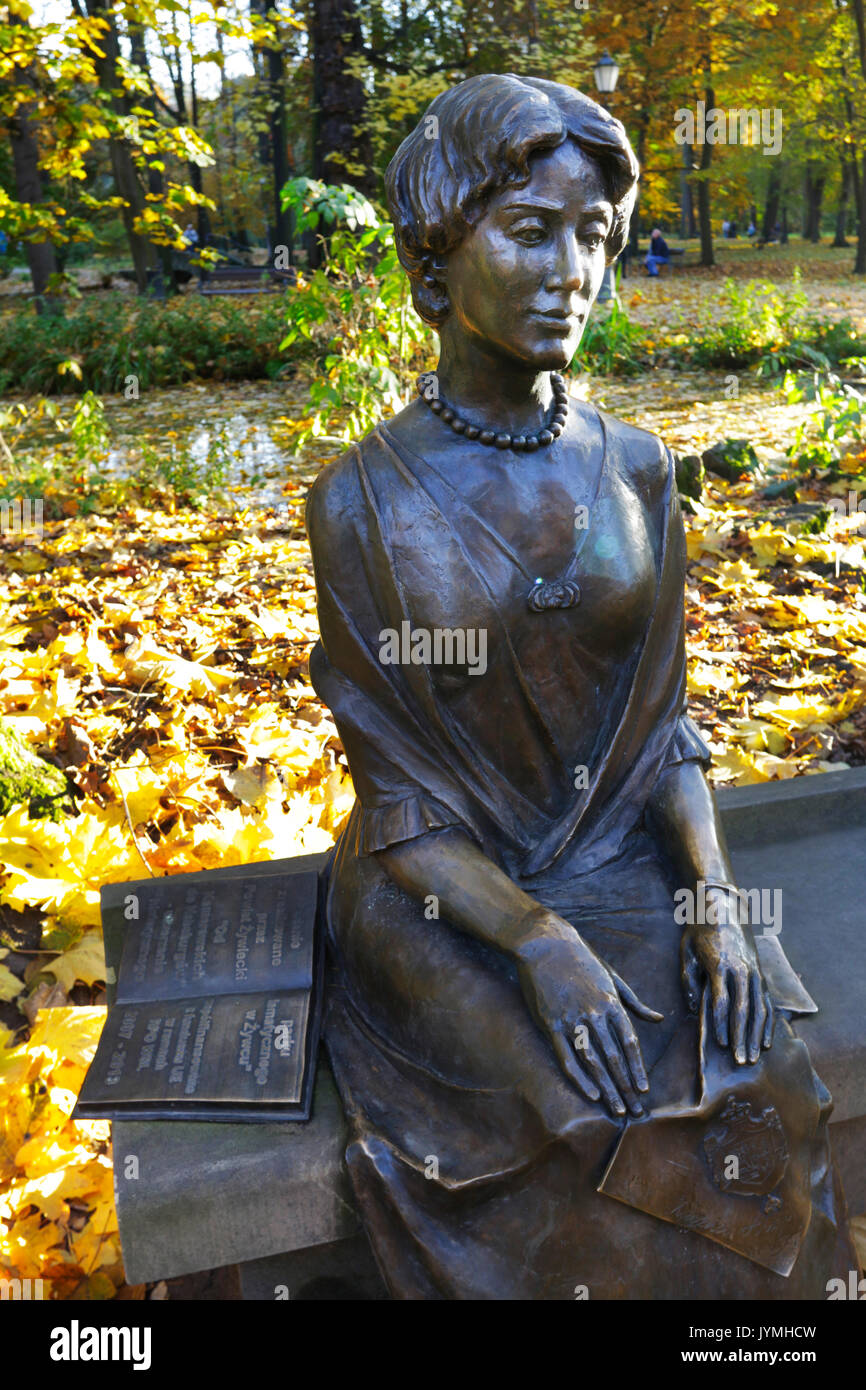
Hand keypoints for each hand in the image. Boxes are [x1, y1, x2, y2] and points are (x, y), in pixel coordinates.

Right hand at [514, 911, 663, 1118]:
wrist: (545, 945)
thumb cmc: (581, 960)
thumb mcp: (613, 977)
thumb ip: (635, 1002)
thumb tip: (659, 1019)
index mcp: (612, 1003)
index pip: (630, 1043)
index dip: (637, 1069)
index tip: (644, 1090)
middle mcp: (595, 1014)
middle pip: (615, 1058)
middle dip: (626, 1087)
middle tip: (635, 1111)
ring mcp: (572, 1020)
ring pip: (593, 1062)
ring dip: (607, 1088)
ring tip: (617, 1109)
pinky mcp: (551, 1024)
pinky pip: (567, 1057)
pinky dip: (579, 1078)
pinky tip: (590, 1094)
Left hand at [680, 893, 773, 1064]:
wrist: (722, 905)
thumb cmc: (698, 930)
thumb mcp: (686, 950)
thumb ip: (688, 979)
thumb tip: (694, 1009)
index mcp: (720, 964)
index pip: (722, 1000)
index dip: (721, 1024)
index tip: (720, 1044)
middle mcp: (741, 969)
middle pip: (744, 1009)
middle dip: (742, 1037)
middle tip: (741, 1062)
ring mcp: (754, 971)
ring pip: (760, 1008)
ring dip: (756, 1035)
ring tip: (753, 1057)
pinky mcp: (761, 973)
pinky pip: (767, 1002)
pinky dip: (768, 1023)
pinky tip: (765, 1041)